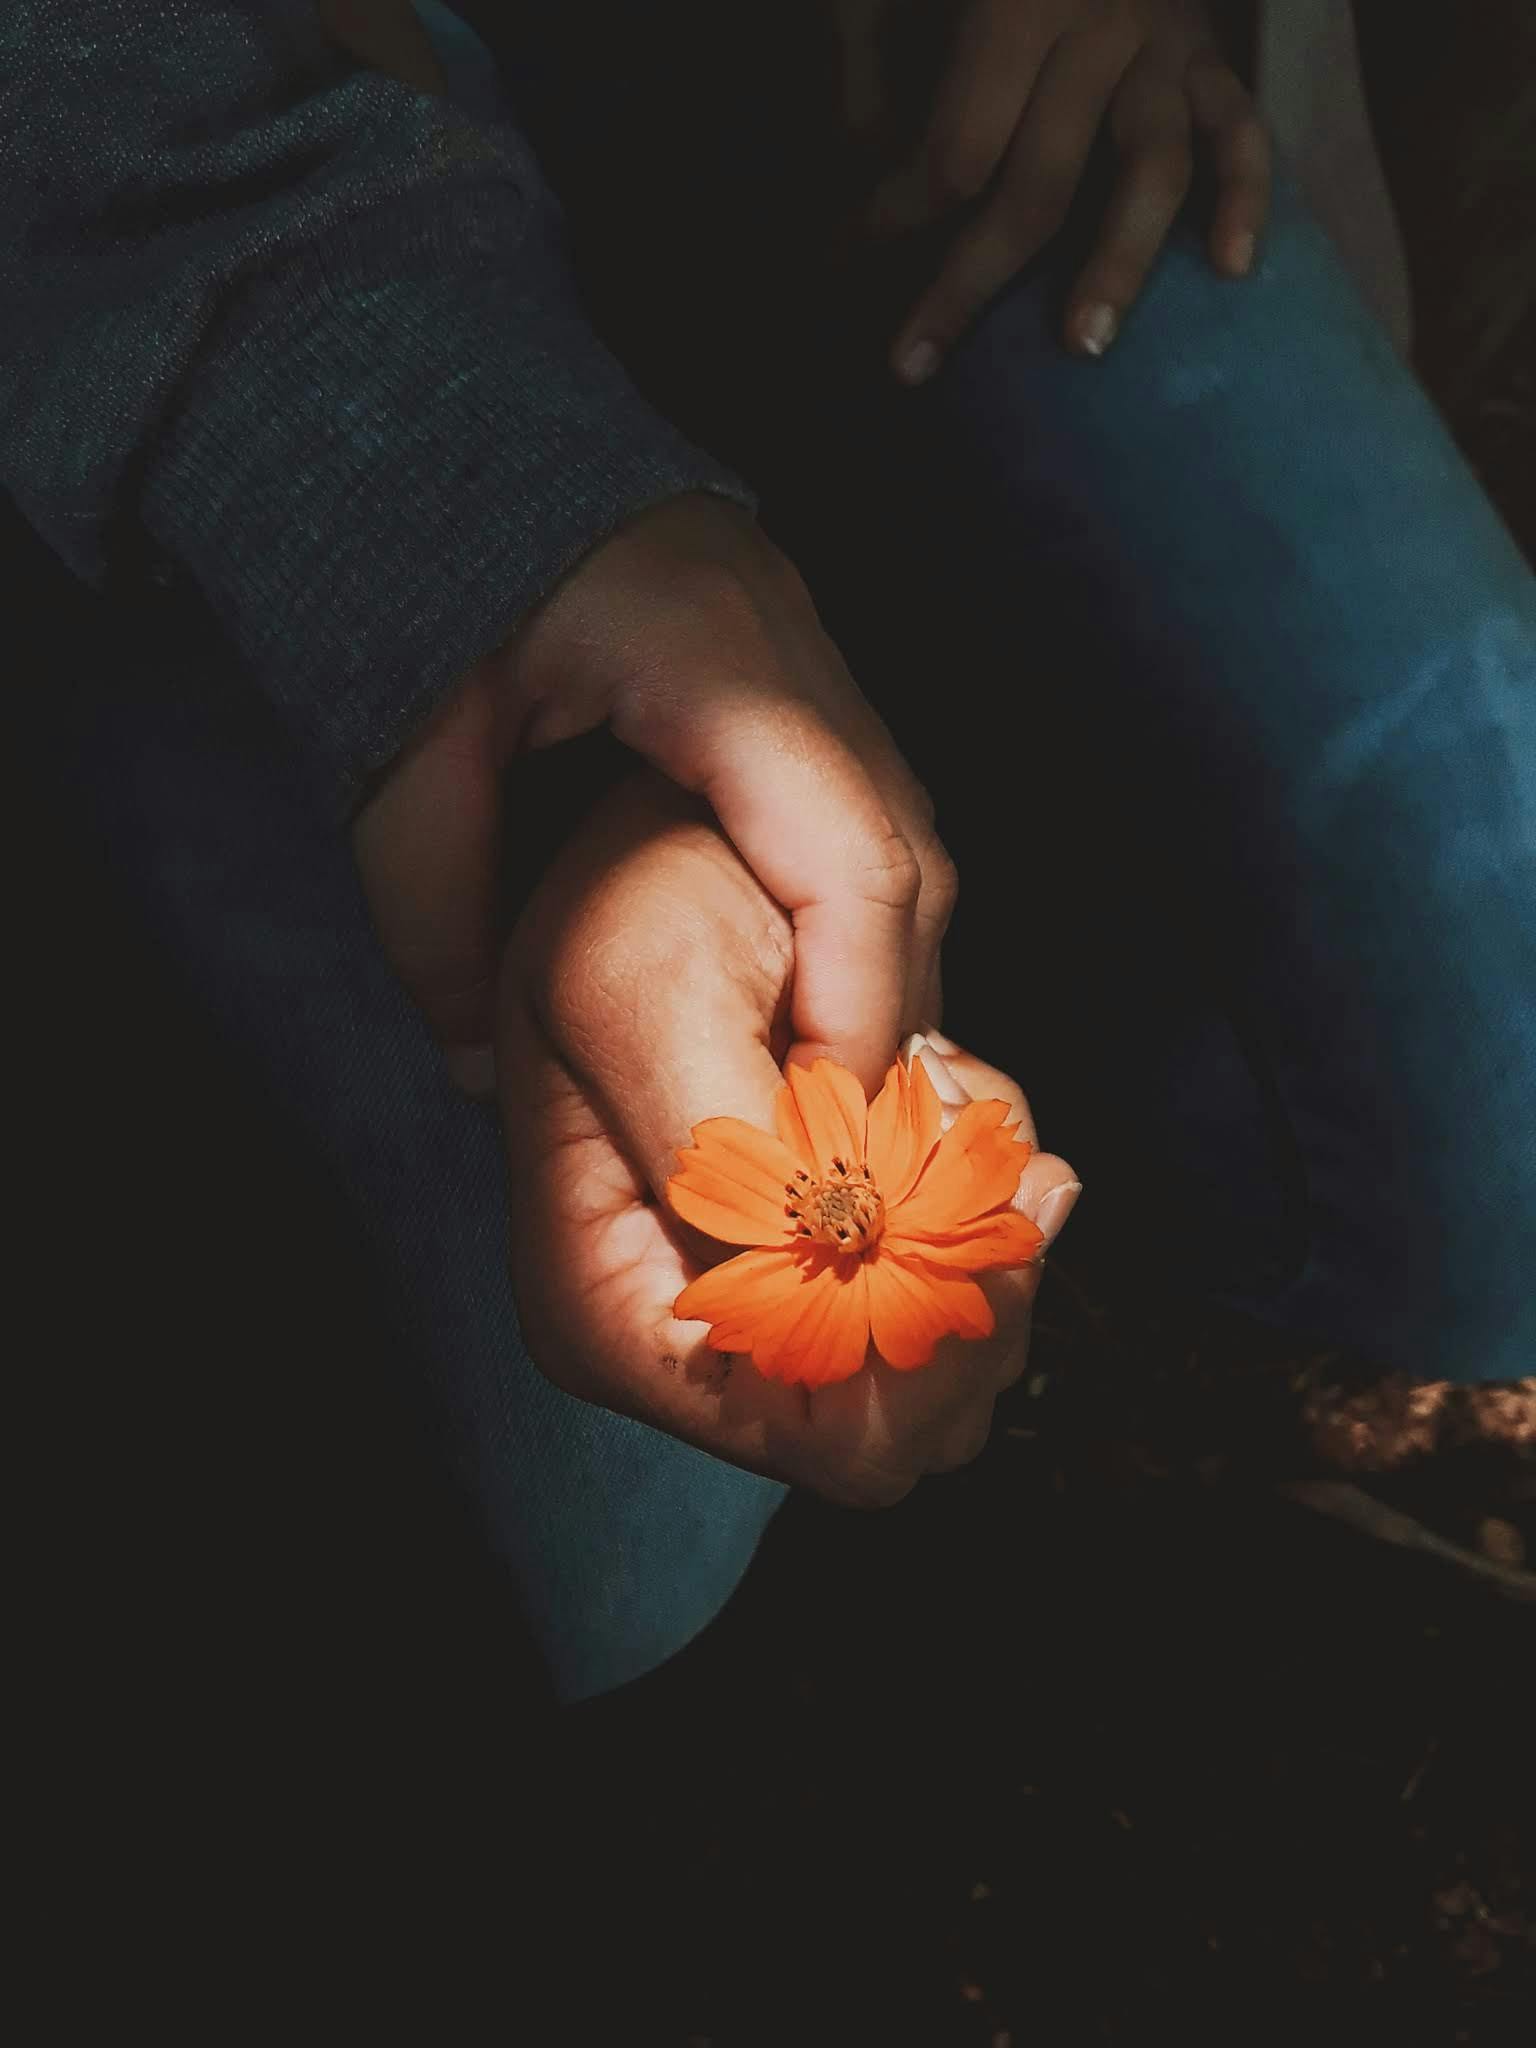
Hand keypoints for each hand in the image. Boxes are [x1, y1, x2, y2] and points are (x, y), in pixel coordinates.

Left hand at [351, 491, 955, 1102]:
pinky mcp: (804, 683)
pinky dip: (854, 923)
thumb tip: (481, 1076)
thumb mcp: (405, 755)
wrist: (448, 441)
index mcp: (714, 651)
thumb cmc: (419, 570)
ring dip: (880, 972)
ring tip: (821, 1089)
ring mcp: (815, 657)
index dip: (857, 1008)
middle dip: (884, 1012)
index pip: (848, 855)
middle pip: (908, 858)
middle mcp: (799, 649)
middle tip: (834, 1145)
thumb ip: (435, 922)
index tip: (823, 1131)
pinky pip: (871, 819)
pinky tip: (807, 995)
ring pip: (908, 841)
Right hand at [495, 768, 1079, 1507]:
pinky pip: (951, 1287)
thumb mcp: (656, 991)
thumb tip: (847, 1265)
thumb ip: (745, 1156)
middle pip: (900, 1427)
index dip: (933, 1347)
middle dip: (969, 1279)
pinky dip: (982, 1197)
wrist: (667, 842)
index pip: (828, 1441)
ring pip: (943, 1358)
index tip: (980, 1204)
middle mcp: (684, 1343)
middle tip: (983, 1140)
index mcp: (612, 1314)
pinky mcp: (820, 1261)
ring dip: (984, 1226)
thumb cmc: (634, 897)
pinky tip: (946, 1093)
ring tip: (947, 1085)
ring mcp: (758, 1308)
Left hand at [866, 0, 1269, 375]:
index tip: (843, 262)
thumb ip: (866, 53)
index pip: (958, 144)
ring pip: (1151, 170)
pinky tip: (1232, 268)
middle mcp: (1103, 21)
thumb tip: (849, 159)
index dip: (896, 213)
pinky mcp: (1213, 62)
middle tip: (911, 361)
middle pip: (1040, 181)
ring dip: (1117, 263)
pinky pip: (1244, 134)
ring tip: (1082, 346)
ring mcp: (1167, 45)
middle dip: (967, 280)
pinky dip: (1246, 197)